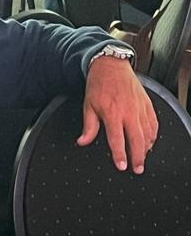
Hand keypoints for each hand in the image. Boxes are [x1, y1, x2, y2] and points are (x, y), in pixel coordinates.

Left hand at [79, 56, 158, 173]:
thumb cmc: (99, 85)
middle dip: (137, 157)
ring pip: (148, 133)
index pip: (117, 139)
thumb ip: (88, 126)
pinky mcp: (147, 105)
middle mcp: (129, 112)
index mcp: (113, 113)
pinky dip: (153, 135)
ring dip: (146, 148)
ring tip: (143, 159)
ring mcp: (140, 108)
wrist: (111, 66)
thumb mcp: (88, 106)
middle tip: (137, 169)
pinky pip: (154, 123)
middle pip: (137, 140)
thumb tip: (82, 141)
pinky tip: (150, 143)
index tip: (121, 166)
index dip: (120, 155)